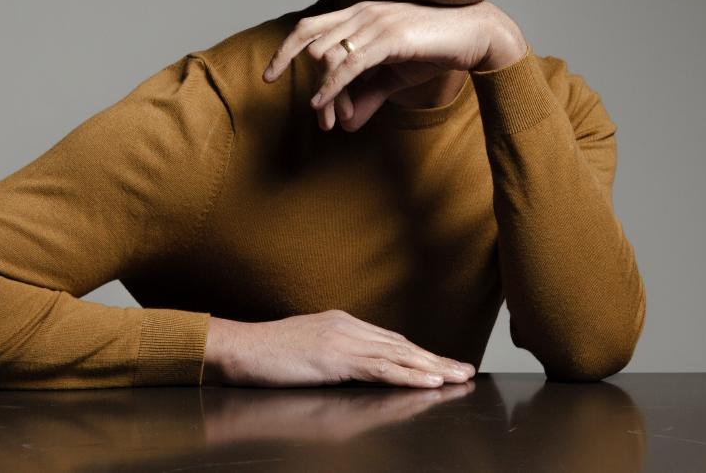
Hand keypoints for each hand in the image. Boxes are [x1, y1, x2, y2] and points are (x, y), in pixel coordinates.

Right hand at [204, 310, 475, 387]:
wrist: (239, 347)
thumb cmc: (265, 353)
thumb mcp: (307, 349)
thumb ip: (333, 353)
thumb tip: (353, 367)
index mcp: (342, 323)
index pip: (391, 341)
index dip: (419, 354)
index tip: (442, 363)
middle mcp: (348, 327)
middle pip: (402, 346)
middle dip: (436, 359)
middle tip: (466, 370)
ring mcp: (344, 341)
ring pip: (399, 356)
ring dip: (433, 368)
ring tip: (459, 377)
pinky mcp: (337, 358)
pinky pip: (381, 369)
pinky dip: (409, 375)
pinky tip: (430, 382)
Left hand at [263, 0, 526, 130]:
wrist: (474, 36)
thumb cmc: (434, 50)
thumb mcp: (393, 77)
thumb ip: (366, 96)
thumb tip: (344, 125)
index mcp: (358, 13)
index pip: (309, 27)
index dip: (286, 51)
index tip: (269, 74)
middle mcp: (361, 13)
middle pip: (309, 38)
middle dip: (293, 66)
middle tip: (288, 94)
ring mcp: (374, 23)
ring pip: (328, 56)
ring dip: (325, 91)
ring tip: (328, 116)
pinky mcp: (388, 39)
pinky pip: (348, 64)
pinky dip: (331, 85)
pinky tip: (321, 103)